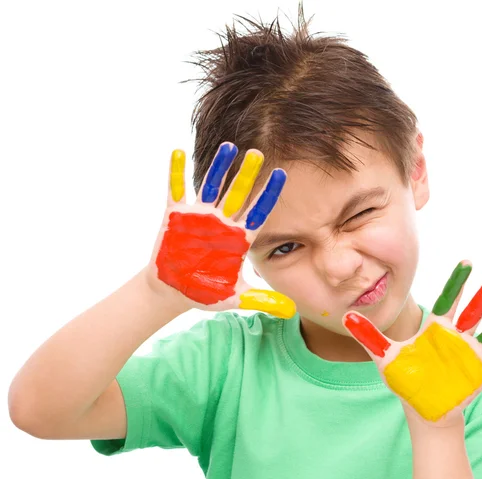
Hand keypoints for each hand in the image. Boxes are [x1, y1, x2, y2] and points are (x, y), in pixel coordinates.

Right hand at [146, 142, 295, 317]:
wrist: (173, 292)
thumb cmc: (205, 292)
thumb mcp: (235, 298)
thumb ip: (262, 300)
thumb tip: (291, 311)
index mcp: (237, 239)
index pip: (258, 213)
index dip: (268, 195)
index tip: (282, 175)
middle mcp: (220, 223)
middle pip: (237, 194)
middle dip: (246, 174)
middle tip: (257, 152)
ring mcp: (198, 217)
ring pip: (210, 186)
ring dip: (218, 168)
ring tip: (228, 147)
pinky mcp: (175, 216)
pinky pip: (176, 190)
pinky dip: (176, 172)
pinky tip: (179, 151)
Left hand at [342, 261, 481, 427]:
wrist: (423, 408)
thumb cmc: (406, 380)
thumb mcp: (385, 356)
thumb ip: (368, 335)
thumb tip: (344, 316)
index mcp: (436, 329)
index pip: (448, 299)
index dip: (457, 282)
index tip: (466, 261)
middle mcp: (457, 337)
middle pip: (473, 311)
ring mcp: (472, 354)